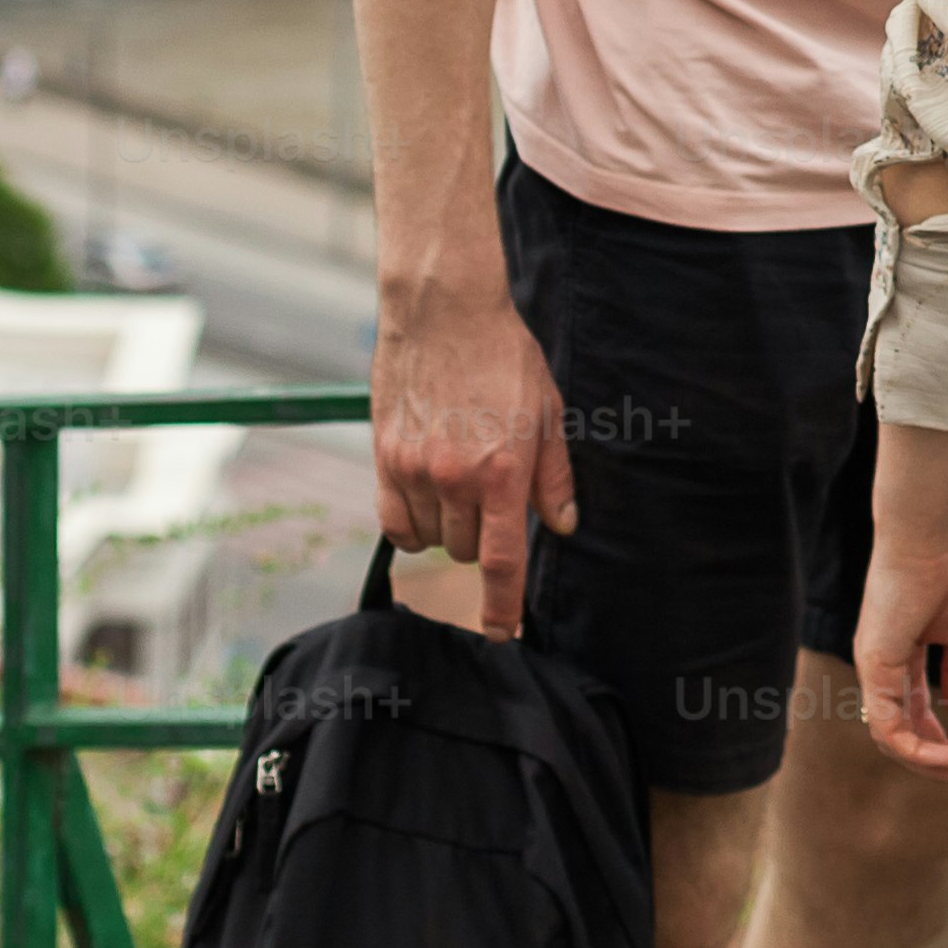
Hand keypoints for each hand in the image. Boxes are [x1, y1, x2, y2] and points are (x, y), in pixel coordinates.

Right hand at [371, 284, 572, 638]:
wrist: (444, 313)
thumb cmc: (504, 358)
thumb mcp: (548, 412)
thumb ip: (554, 477)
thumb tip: (563, 526)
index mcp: (504, 471)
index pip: (501, 561)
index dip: (500, 606)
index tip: (500, 634)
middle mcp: (457, 478)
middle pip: (465, 551)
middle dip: (481, 537)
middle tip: (489, 493)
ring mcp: (415, 469)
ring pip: (431, 538)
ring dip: (447, 526)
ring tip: (458, 478)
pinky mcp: (384, 457)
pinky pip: (394, 521)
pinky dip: (411, 523)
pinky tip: (424, 497)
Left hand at [851, 514, 947, 778]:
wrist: (931, 533)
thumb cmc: (947, 568)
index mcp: (899, 657)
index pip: (913, 715)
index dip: (940, 741)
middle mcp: (881, 668)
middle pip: (901, 733)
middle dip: (937, 760)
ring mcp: (874, 668)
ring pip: (890, 738)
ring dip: (927, 762)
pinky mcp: (874, 666)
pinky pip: (887, 724)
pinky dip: (914, 748)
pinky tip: (945, 756)